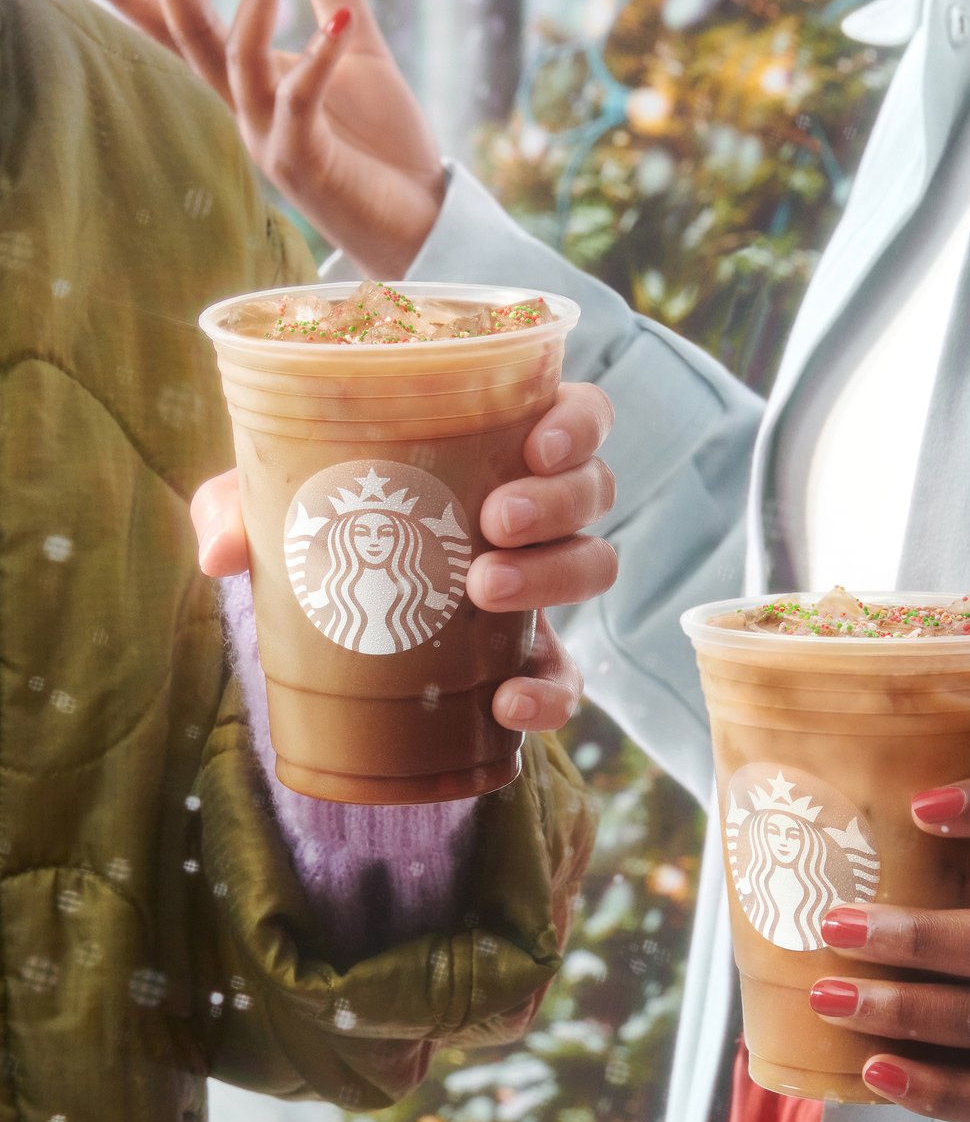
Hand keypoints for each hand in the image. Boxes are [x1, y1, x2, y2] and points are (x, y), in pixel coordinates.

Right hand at [74, 0, 443, 274]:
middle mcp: (245, 109)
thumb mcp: (359, 52)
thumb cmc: (386, 149)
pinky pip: (298, 102)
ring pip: (235, 61)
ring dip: (253, 4)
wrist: (422, 227)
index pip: (174, 19)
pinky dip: (319, 57)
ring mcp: (268, 139)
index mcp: (249, 80)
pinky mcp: (304, 164)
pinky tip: (338, 23)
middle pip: (183, 31)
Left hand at [191, 382, 616, 732]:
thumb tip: (221, 548)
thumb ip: (242, 505)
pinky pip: (571, 675)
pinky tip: (507, 703)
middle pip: (594, 489)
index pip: (579, 418)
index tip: (535, 443)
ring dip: (553, 574)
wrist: (343, 620)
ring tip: (482, 588)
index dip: (577, 425)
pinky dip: (552, 692)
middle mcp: (538, 510)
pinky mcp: (533, 657)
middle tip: (492, 521)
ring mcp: (543, 583)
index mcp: (501, 449)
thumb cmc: (329, 531)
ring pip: (596, 564)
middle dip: (555, 502)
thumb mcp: (282, 505)